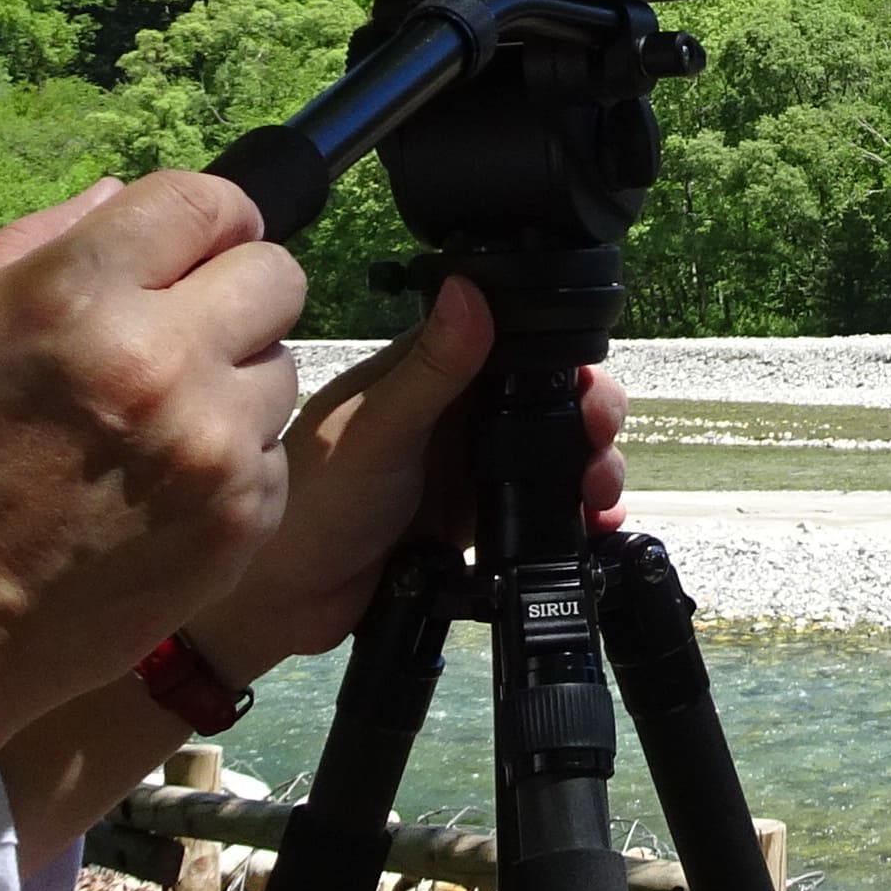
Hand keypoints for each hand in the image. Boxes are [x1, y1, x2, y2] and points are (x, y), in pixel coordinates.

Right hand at [0, 171, 308, 769]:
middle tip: (176, 335)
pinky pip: (274, 456)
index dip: (204, 220)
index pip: (210, 199)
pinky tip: (158, 494)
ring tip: (153, 428)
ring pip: (281, 367)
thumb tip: (116, 196)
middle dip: (231, 292)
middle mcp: (158, 359)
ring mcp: (210, 447)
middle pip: (277, 275)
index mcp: (73, 295)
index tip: (186, 250)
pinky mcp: (240, 523)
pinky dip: (233, 465)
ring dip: (232, 382)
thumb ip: (36, 244)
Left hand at [226, 278, 632, 669]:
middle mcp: (453, 416)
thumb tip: (471, 286)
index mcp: (425, 375)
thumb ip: (429, 368)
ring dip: (588, 466)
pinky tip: (596, 529)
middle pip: (543, 400)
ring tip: (601, 494)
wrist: (288, 605)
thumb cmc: (319, 503)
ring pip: (549, 455)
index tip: (589, 378)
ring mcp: (466, 471)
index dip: (559, 354)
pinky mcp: (475, 523)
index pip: (509, 343)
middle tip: (601, 439)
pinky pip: (539, 511)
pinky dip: (574, 517)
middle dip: (586, 415)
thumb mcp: (378, 430)